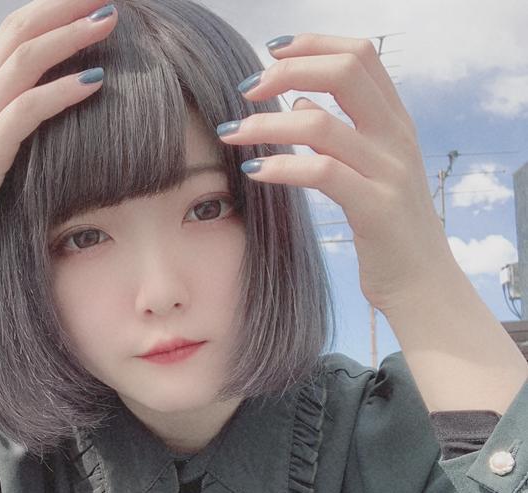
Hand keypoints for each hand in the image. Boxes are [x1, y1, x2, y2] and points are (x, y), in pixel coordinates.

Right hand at [0, 0, 117, 263]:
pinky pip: (29, 108)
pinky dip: (62, 91)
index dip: (49, 9)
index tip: (85, 0)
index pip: (12, 30)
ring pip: (26, 58)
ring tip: (107, 22)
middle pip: (20, 30)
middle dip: (64, 7)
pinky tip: (94, 83)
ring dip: (70, 36)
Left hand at [216, 33, 454, 312]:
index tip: (271, 53)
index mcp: (396, 123)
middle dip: (287, 70)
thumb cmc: (388, 232)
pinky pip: (322, 173)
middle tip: (246, 89)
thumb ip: (337, 136)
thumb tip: (296, 104)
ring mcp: (389, 171)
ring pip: (321, 124)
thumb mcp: (367, 174)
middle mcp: (397, 138)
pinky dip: (281, 166)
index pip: (360, 56)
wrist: (422, 286)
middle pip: (346, 71)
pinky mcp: (375, 208)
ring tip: (231, 133)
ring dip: (266, 123)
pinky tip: (253, 171)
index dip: (314, 44)